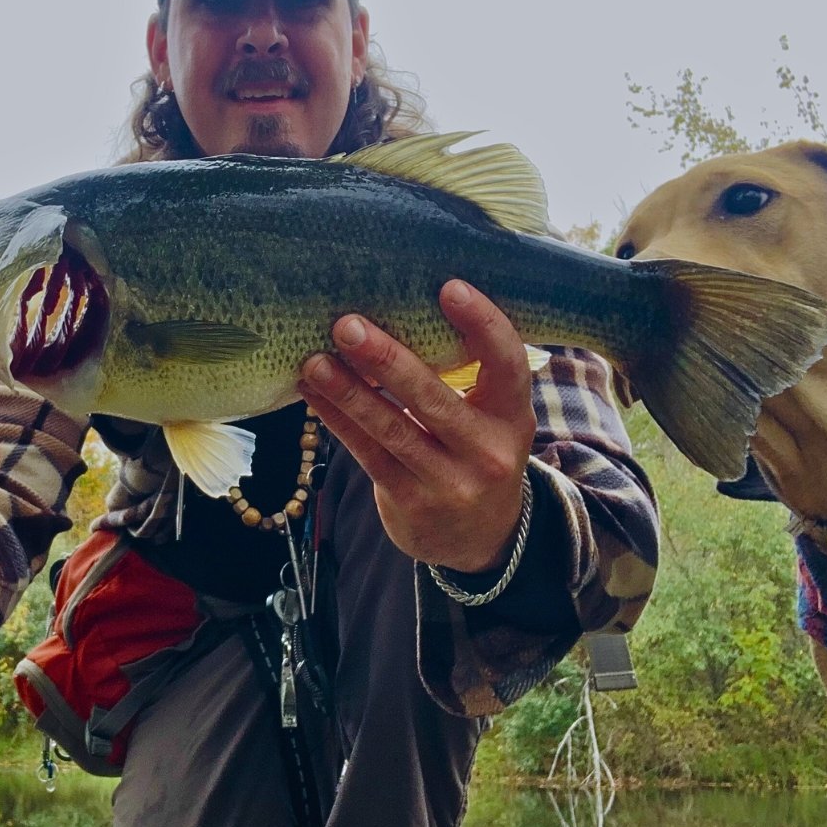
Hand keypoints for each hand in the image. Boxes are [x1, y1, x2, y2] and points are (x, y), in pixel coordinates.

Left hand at [298, 279, 535, 572]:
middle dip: (386, 359)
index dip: (483, 325)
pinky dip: (338, 421)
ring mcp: (449, 482)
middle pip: (433, 399)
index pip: (507, 363)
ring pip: (392, 430)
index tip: (449, 287)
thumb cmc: (476, 452)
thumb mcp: (491, 418)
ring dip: (347, 392)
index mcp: (513, 416)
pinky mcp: (411, 502)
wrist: (480, 539)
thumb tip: (398, 306)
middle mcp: (488, 451)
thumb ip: (465, 375)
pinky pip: (368, 454)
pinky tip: (313, 393)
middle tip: (347, 325)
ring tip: (314, 360)